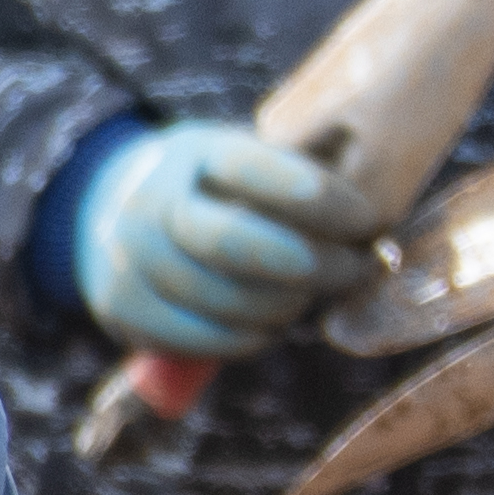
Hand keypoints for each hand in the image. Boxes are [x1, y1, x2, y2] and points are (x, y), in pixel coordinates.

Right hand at [64, 121, 380, 359]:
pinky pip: (203, 339)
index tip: (369, 219)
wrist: (115, 212)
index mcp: (191, 155)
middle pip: (233, 242)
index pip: (253, 171)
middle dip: (311, 263)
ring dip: (288, 305)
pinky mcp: (123, 308)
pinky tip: (272, 322)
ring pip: (225, 299)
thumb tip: (379, 218)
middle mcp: (148, 203)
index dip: (320, 198)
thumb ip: (302, 178)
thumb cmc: (219, 189)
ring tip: (317, 294)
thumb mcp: (250, 159)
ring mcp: (128, 258)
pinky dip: (250, 337)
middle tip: (360, 267)